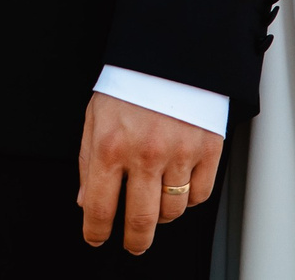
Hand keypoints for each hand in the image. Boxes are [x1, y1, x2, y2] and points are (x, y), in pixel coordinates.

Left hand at [78, 92, 222, 254]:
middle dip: (134, 241)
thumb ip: (89, 162)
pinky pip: (199, 195)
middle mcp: (145, 153)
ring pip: (172, 211)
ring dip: (162, 215)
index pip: (99, 207)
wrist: (171, 49)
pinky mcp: (208, 150)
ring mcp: (179, 153)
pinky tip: (179, 184)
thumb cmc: (131, 81)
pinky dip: (189, 198)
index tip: (96, 238)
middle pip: (140, 221)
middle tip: (133, 243)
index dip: (95, 232)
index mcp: (110, 145)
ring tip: (155, 202)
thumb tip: (86, 201)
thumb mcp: (96, 116)